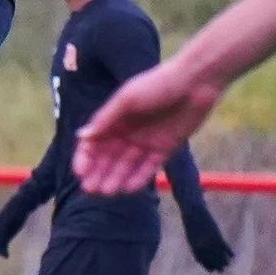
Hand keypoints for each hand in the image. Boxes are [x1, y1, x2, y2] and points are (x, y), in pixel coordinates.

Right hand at [0, 201, 31, 258]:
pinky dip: (4, 250)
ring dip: (0, 252)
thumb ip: (2, 231)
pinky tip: (7, 255)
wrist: (20, 207)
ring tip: (6, 255)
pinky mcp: (7, 237)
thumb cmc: (12, 212)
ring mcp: (0, 234)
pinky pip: (3, 246)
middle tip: (2, 254)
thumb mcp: (7, 222)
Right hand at [75, 61, 223, 194]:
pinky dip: (139, 178)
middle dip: (98, 173)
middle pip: (108, 157)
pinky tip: (129, 189)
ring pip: (126, 165)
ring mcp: (146, 141)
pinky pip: (149, 167)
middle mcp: (127, 132)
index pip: (94, 143)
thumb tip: (82, 136)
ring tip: (108, 192)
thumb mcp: (127, 99)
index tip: (80, 173)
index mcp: (115, 119)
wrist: (195, 82)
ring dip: (115, 179)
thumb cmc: (157, 84)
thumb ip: (105, 119)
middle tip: (91, 190)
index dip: (85, 158)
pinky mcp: (165, 148)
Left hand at [180, 204, 235, 272]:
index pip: (201, 259)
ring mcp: (209, 241)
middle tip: (222, 270)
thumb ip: (196, 244)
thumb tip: (201, 252)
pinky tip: (233, 255)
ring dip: (224, 260)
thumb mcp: (192, 235)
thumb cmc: (191, 223)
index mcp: (194, 246)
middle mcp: (202, 246)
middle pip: (211, 258)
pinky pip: (224, 246)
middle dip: (217, 265)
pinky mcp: (216, 235)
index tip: (212, 270)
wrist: (194, 212)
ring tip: (228, 265)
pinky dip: (228, 252)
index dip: (207, 266)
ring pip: (218, 254)